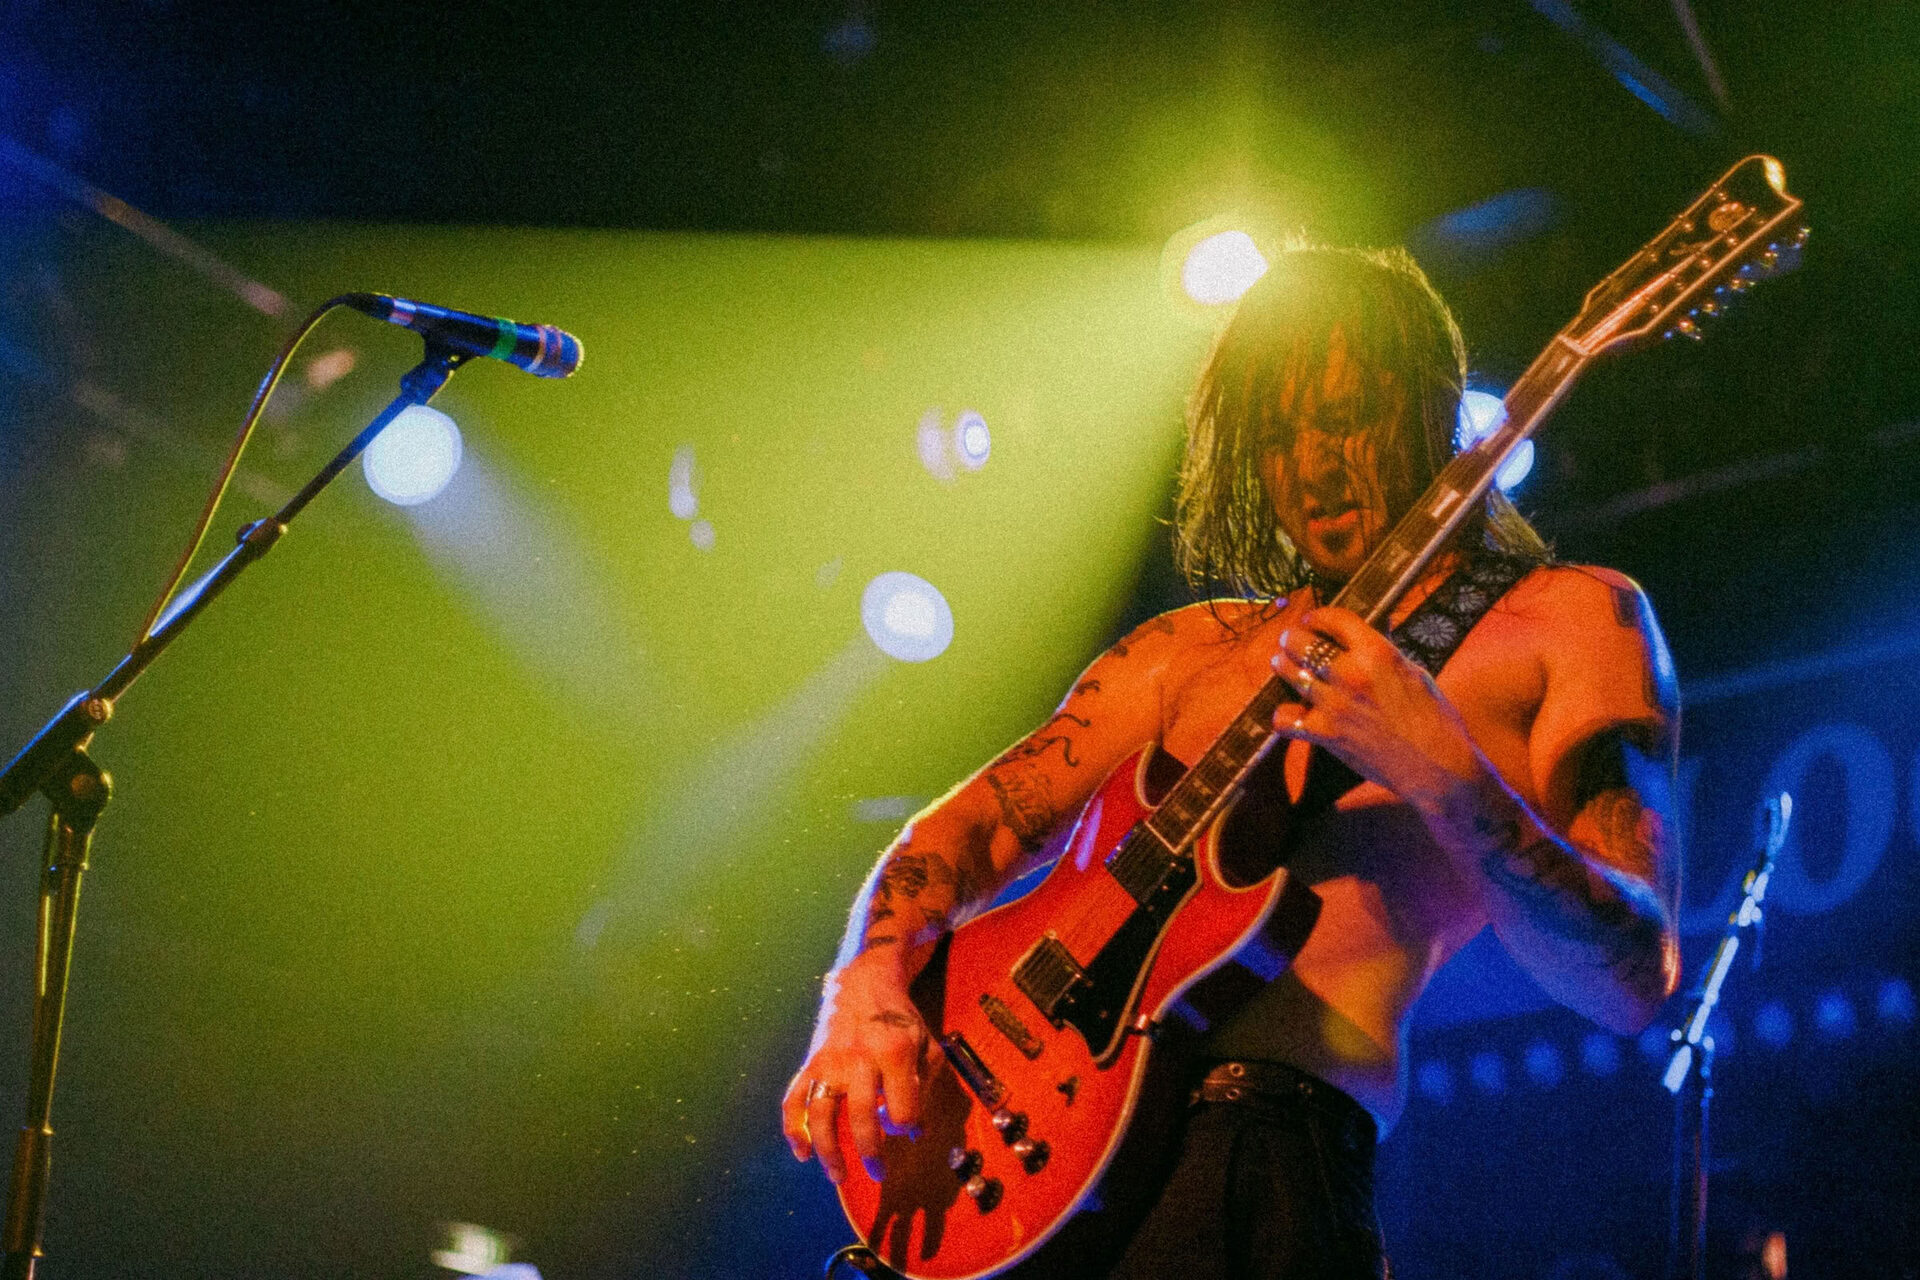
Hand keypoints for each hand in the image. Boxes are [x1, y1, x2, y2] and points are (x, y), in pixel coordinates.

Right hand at [781, 948, 939, 1184]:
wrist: (864, 985)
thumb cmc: (901, 1020)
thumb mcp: (926, 1044)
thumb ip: (926, 1087)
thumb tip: (915, 1133)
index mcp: (894, 1053)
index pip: (902, 1107)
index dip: (907, 1126)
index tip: (908, 1129)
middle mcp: (858, 1059)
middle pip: (861, 1116)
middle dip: (871, 1152)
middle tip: (879, 1173)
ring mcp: (829, 1062)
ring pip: (821, 1114)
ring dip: (828, 1151)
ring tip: (839, 1176)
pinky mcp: (810, 1064)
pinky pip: (794, 1100)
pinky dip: (794, 1130)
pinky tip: (803, 1153)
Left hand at [1271, 606, 1484, 813]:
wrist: (1437, 766)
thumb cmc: (1435, 719)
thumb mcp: (1414, 672)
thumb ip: (1384, 652)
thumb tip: (1370, 631)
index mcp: (1378, 653)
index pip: (1335, 619)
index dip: (1319, 616)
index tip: (1313, 619)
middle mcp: (1350, 674)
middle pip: (1301, 641)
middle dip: (1294, 637)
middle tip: (1294, 640)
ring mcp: (1334, 704)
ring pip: (1287, 671)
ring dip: (1283, 664)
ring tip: (1284, 664)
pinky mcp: (1325, 733)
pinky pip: (1285, 718)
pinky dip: (1285, 715)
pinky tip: (1293, 712)